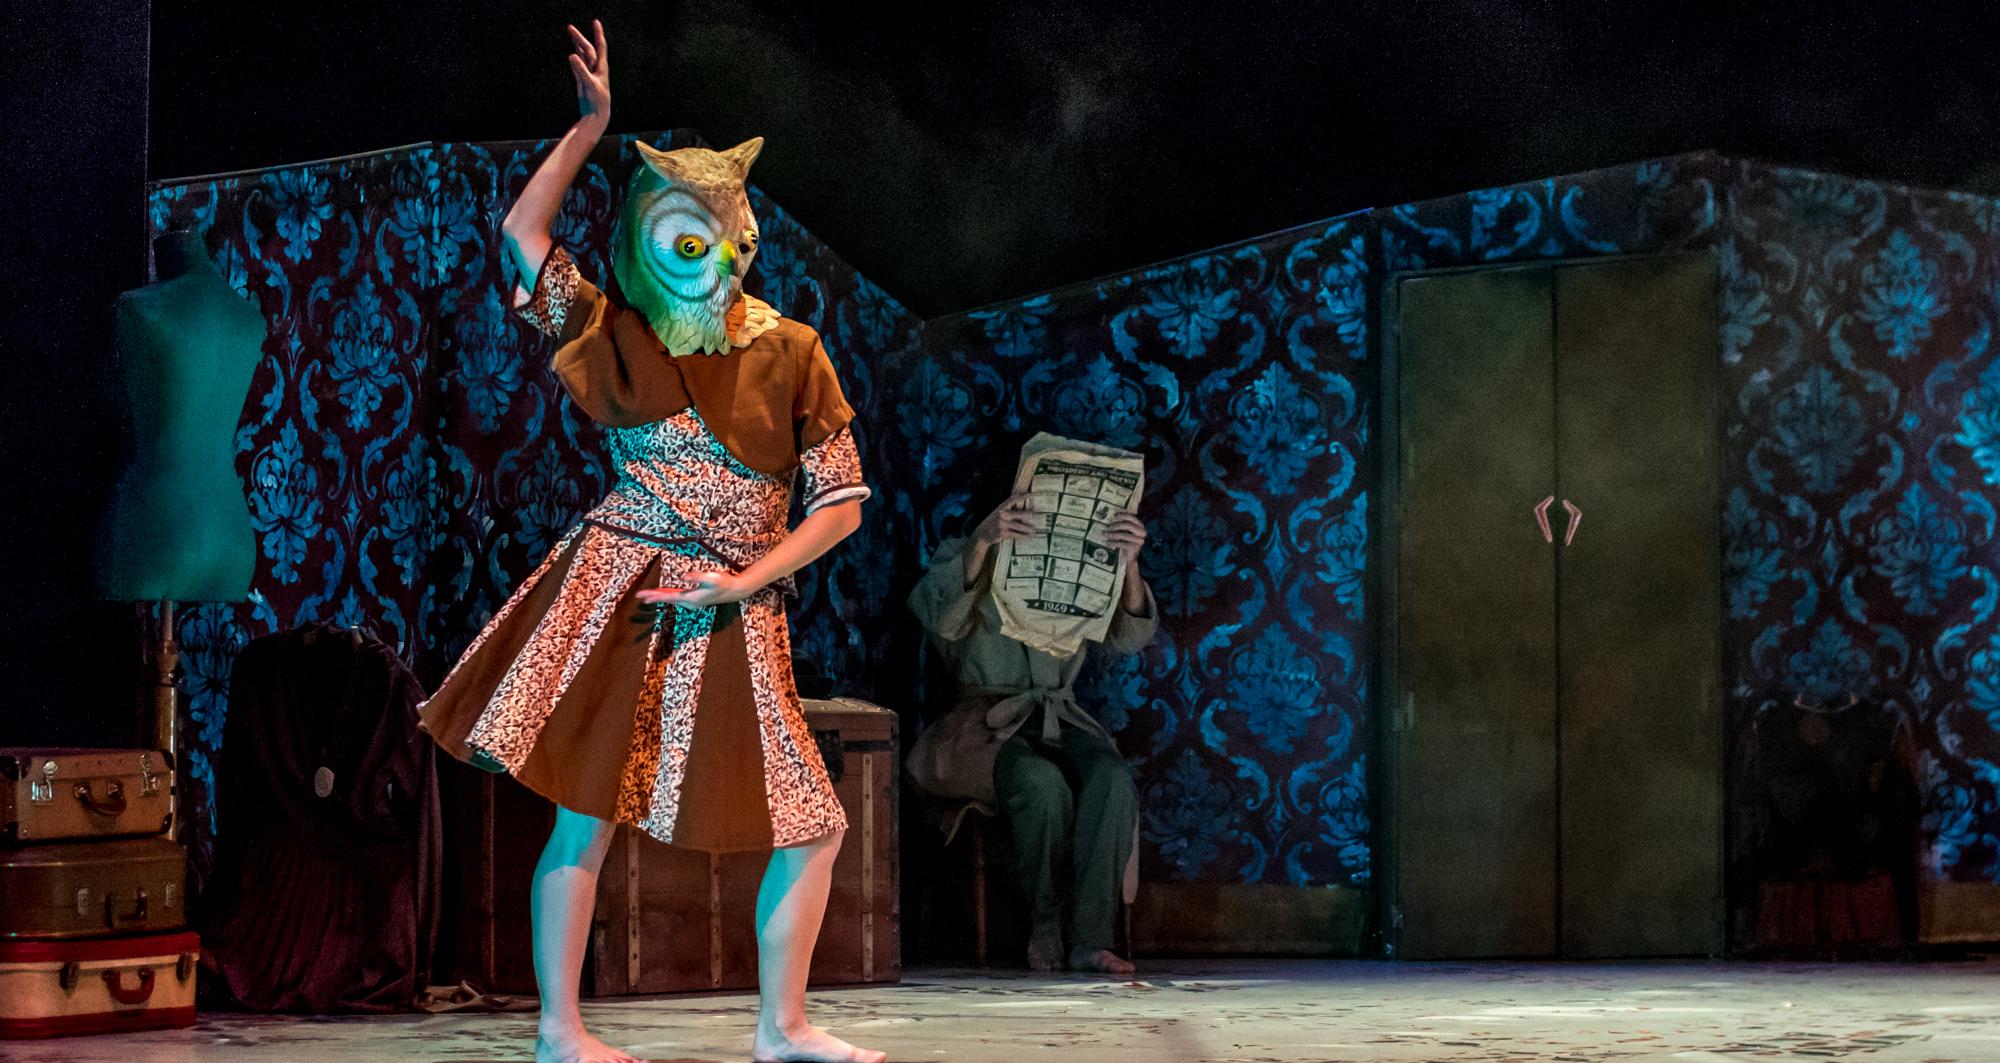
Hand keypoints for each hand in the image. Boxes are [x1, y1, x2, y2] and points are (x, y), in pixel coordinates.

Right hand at [567, 19, 609, 124]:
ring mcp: (589, 74)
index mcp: (601, 67)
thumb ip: (581, 70)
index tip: (596, 22)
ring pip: (583, 55)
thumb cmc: (596, 101)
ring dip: (577, 44)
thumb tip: (572, 55)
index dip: (598, 34)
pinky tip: (574, 51)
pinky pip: (579, 65)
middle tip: (569, 27)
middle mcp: (596, 68)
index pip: (600, 46)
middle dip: (580, 38)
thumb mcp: (589, 84)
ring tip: (572, 33)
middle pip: (588, 49)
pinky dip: (576, 57)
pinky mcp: (583, 80)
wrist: (596, 115)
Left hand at [636, 570, 753, 607]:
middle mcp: (690, 602)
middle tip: (639, 596)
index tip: (644, 596)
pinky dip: (668, 596)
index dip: (656, 596)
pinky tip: (664, 594)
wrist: (734, 591)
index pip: (669, 596)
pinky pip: (677, 597)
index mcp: (691, 598)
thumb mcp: (711, 578)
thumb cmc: (723, 582)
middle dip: (654, 597)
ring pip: (672, 598)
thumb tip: (682, 576)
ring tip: (648, 595)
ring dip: (660, 596)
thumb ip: (696, 577)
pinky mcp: (694, 598)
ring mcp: (692, 601)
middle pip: (668, 599)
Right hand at [974, 492, 1041, 545]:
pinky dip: (1023, 536)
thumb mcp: (998, 514)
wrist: (982, 534)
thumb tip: (1024, 510)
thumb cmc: (993, 523)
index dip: (1023, 496)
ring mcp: (1002, 524)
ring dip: (1028, 529)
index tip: (1032, 494)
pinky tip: (1029, 537)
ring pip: (1019, 526)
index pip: (1013, 499)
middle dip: (1031, 515)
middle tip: (1040, 515)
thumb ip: (1009, 511)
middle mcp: (1002, 514)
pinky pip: (1016, 534)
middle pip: (1020, 514)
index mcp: (1001, 507)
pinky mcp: (1003, 533)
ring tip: (1035, 531)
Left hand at [1102, 513, 1146, 558]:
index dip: (1124, 515)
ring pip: (1124, 535)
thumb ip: (1123, 525)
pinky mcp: (1134, 548)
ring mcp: (1139, 540)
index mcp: (1140, 527)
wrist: (1131, 557)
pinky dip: (1113, 542)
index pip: (1133, 518)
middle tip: (1108, 527)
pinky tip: (1108, 542)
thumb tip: (1113, 519)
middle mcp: (1142, 533)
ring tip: (1106, 534)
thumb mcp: (1127, 532)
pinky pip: (1122, 543)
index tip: (1115, 515)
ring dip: (1113, 534)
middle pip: (1128, 525)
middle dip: (1117, 525)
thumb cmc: (1127, 542)